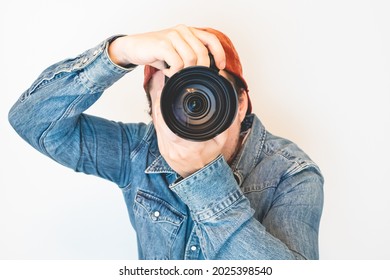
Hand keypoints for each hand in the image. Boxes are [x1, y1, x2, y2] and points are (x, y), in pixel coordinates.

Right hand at [108, 24, 225, 75]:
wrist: (135, 47)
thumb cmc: (158, 52)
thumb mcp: (177, 52)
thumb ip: (191, 56)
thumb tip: (206, 72)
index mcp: (189, 31)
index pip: (211, 39)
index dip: (219, 53)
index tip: (221, 67)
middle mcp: (182, 31)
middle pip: (202, 52)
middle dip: (200, 69)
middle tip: (190, 76)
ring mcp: (172, 36)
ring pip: (191, 59)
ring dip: (184, 71)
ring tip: (174, 72)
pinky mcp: (163, 44)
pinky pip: (177, 63)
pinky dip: (173, 72)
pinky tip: (167, 71)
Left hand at [151, 72, 227, 177]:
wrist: (200, 175)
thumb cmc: (209, 158)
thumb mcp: (219, 142)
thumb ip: (222, 125)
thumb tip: (227, 109)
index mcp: (190, 146)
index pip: (170, 126)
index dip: (164, 109)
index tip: (164, 95)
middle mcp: (175, 149)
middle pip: (160, 122)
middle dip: (159, 105)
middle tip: (160, 91)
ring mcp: (167, 150)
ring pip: (157, 126)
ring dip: (158, 111)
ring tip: (160, 97)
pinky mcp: (163, 150)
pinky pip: (158, 131)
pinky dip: (158, 120)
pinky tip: (160, 111)